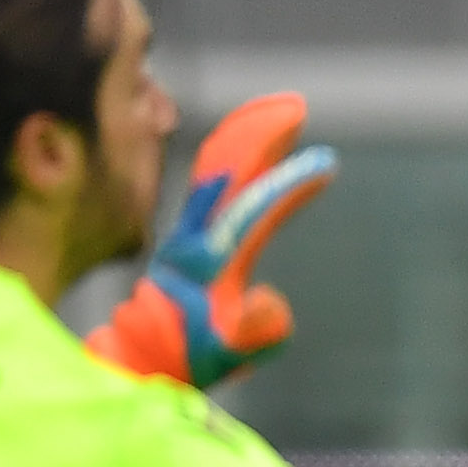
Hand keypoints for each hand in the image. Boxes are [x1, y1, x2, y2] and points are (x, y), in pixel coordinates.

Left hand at [82, 93, 338, 389]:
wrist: (142, 360)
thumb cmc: (189, 358)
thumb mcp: (228, 353)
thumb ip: (255, 329)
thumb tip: (268, 297)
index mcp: (211, 256)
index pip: (255, 206)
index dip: (290, 181)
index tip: (325, 160)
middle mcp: (196, 235)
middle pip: (228, 169)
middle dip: (260, 134)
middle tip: (294, 106)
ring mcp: (189, 232)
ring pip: (218, 169)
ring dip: (246, 138)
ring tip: (278, 116)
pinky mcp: (187, 237)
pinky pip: (210, 183)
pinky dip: (231, 158)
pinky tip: (244, 151)